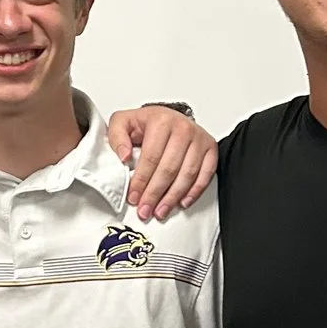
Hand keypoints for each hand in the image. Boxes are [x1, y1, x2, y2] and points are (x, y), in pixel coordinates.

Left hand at [106, 105, 215, 219]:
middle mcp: (183, 128)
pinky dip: (194, 191)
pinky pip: (206, 174)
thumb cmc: (147, 123)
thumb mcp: (123, 122)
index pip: (151, 157)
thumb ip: (116, 137)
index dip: (141, 180)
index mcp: (161, 121)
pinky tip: (182, 202)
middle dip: (155, 194)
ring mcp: (199, 138)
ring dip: (172, 197)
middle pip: (169, 169)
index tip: (133, 197)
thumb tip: (124, 157)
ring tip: (160, 211)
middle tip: (145, 210)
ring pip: (187, 174)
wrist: (168, 116)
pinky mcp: (210, 148)